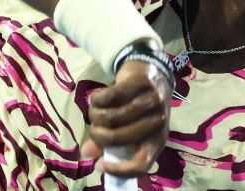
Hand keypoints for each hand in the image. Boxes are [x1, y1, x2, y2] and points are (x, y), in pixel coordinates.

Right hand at [81, 60, 172, 177]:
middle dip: (99, 135)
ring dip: (95, 116)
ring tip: (94, 112)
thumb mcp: (130, 128)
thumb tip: (85, 152)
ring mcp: (151, 102)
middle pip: (120, 138)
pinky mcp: (140, 83)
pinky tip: (94, 99)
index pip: (141, 165)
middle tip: (93, 130)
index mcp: (157, 141)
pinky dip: (96, 99)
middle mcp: (158, 123)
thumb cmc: (140, 108)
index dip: (119, 170)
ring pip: (112, 116)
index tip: (100, 164)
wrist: (153, 74)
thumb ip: (109, 143)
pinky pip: (110, 95)